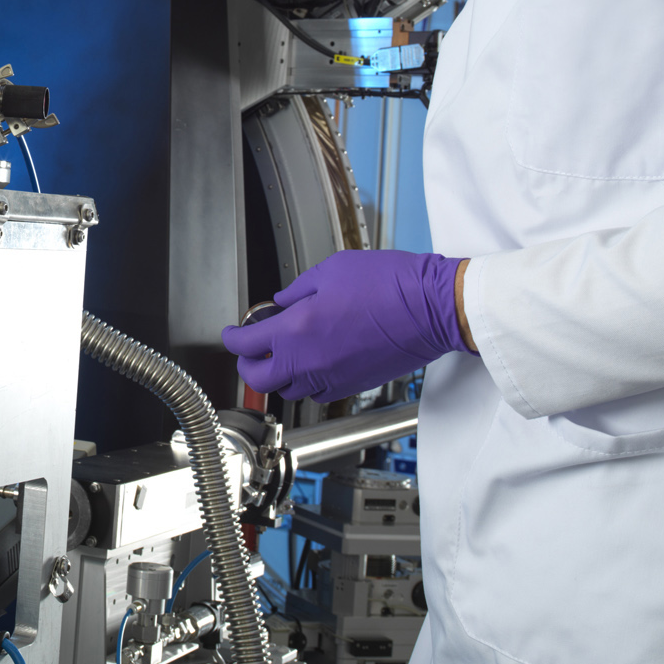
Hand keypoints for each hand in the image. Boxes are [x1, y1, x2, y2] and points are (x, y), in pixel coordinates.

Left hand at [221, 250, 470, 403]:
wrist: (431, 308)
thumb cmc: (390, 285)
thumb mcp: (332, 271)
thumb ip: (298, 290)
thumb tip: (282, 302)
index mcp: (297, 329)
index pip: (245, 344)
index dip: (232, 337)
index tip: (232, 332)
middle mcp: (309, 361)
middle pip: (259, 380)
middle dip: (248, 364)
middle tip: (250, 349)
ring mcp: (332, 378)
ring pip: (288, 391)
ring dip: (278, 375)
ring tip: (282, 355)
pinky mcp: (353, 385)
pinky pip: (317, 393)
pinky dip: (307, 382)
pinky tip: (313, 363)